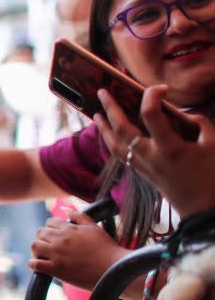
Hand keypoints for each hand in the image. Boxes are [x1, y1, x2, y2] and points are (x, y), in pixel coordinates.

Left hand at [29, 212, 125, 289]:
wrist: (115, 270)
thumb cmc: (107, 249)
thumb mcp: (95, 228)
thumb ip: (80, 217)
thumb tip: (66, 211)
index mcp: (70, 229)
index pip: (50, 222)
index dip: (51, 228)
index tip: (54, 235)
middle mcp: (61, 240)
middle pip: (40, 233)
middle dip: (42, 237)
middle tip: (47, 245)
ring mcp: (57, 255)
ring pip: (34, 246)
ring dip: (35, 249)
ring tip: (41, 254)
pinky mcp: (57, 270)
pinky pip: (35, 264)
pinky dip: (33, 264)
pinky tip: (37, 265)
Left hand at [95, 86, 214, 216]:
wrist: (204, 211)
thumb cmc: (213, 178)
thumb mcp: (214, 146)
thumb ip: (199, 124)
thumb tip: (183, 114)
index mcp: (169, 148)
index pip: (151, 114)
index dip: (152, 96)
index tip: (160, 88)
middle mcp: (151, 157)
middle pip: (122, 129)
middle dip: (111, 108)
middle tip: (101, 91)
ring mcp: (144, 167)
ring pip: (114, 145)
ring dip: (103, 128)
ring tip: (96, 114)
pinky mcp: (143, 174)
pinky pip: (121, 156)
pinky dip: (112, 143)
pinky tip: (109, 135)